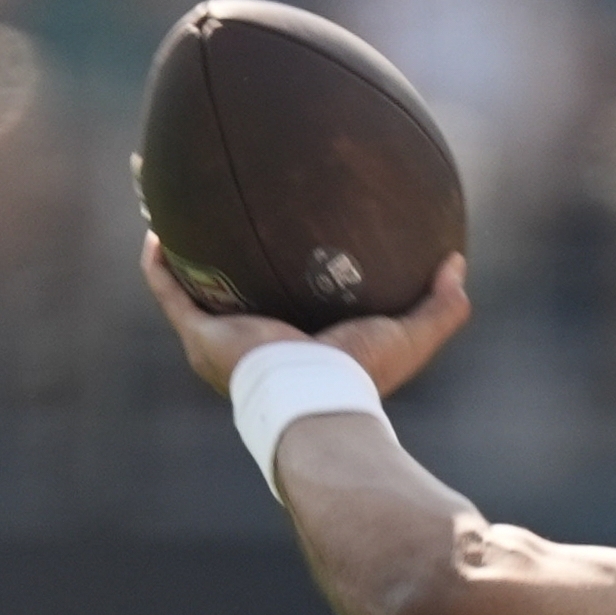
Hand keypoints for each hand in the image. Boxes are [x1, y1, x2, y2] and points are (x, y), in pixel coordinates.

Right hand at [142, 235, 471, 398]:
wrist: (319, 401)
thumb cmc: (363, 377)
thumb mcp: (410, 335)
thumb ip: (440, 304)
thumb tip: (458, 262)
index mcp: (296, 346)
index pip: (283, 307)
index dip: (277, 278)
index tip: (278, 244)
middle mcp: (251, 345)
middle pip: (229, 295)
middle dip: (219, 262)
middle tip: (218, 219)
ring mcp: (220, 342)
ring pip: (189, 290)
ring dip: (178, 254)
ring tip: (170, 212)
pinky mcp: (201, 336)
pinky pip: (170, 292)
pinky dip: (159, 263)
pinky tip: (157, 228)